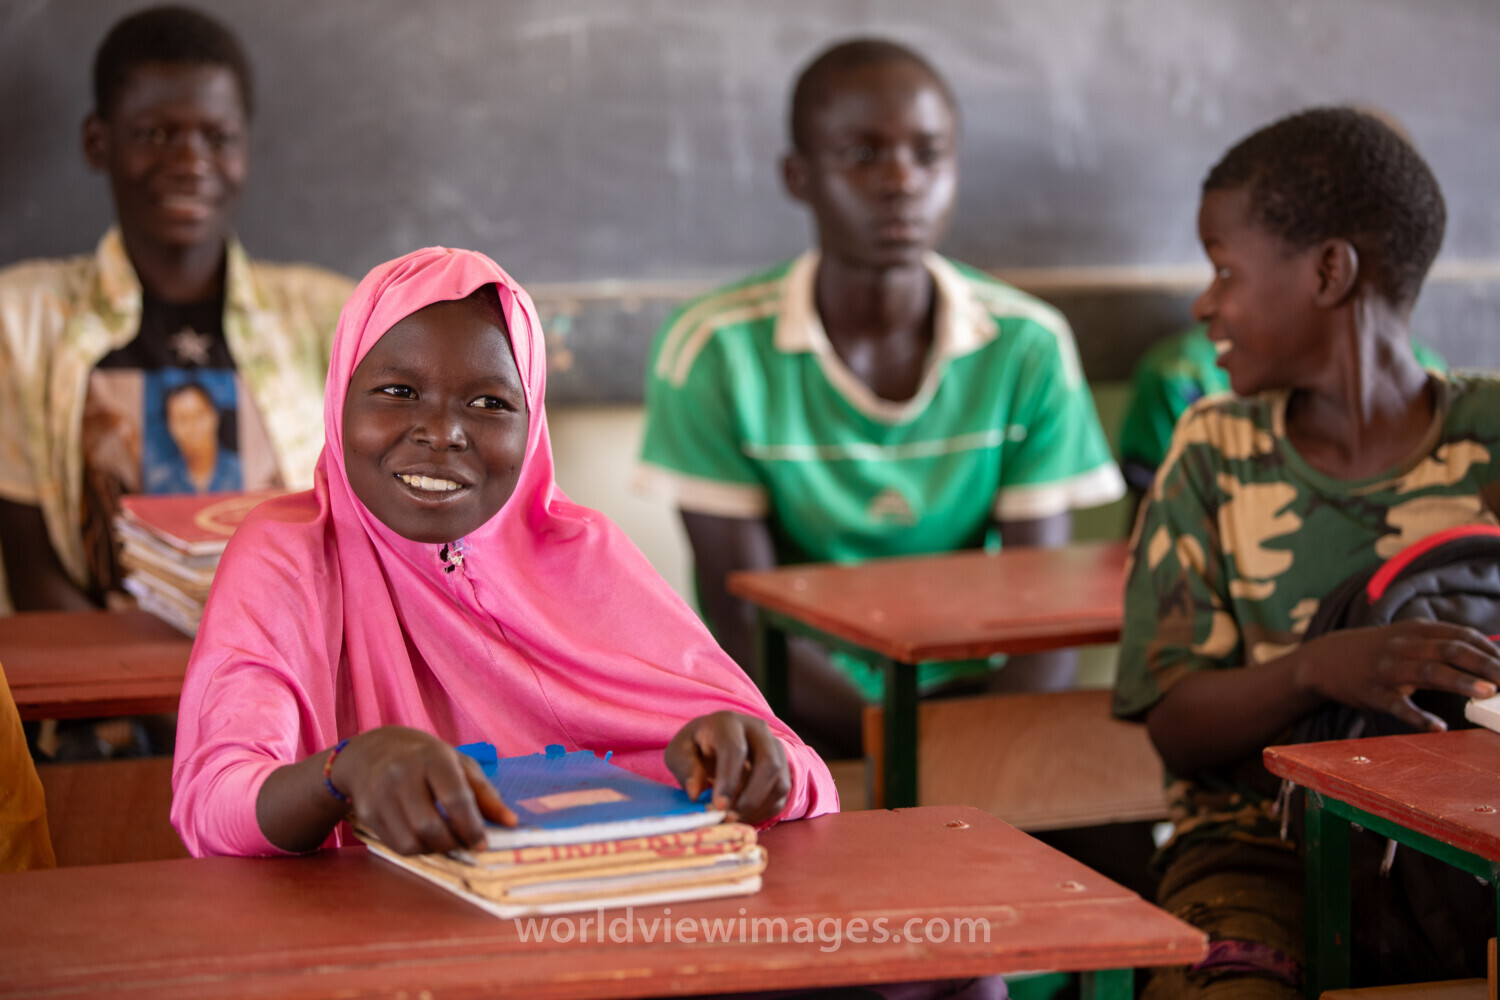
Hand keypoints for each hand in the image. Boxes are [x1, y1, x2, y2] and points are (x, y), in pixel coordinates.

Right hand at [333, 726, 516, 854]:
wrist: (372, 750)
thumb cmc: (424, 758)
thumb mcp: (459, 764)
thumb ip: (485, 794)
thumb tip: (511, 822)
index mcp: (432, 758)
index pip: (455, 799)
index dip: (472, 827)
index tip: (483, 844)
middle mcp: (401, 774)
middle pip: (431, 826)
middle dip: (452, 843)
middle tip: (464, 844)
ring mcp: (380, 794)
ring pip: (411, 842)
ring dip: (434, 850)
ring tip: (446, 840)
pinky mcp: (367, 812)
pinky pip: (396, 845)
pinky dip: (417, 849)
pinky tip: (425, 838)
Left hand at [665, 711, 789, 824]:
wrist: (717, 739)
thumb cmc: (696, 746)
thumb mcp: (680, 752)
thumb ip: (685, 768)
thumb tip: (696, 794)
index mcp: (728, 722)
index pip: (735, 749)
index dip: (728, 780)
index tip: (718, 807)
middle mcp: (758, 731)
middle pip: (768, 763)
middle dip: (750, 797)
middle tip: (728, 817)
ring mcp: (775, 749)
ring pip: (780, 782)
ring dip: (758, 807)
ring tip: (732, 818)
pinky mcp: (783, 768)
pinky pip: (782, 796)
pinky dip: (764, 812)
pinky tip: (742, 816)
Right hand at [1298, 620, 1499, 730]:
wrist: (1324, 660)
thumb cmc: (1376, 651)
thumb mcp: (1406, 637)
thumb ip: (1441, 641)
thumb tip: (1489, 651)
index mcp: (1415, 631)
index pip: (1459, 635)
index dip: (1488, 649)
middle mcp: (1403, 647)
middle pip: (1449, 650)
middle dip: (1483, 663)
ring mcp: (1387, 670)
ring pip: (1428, 672)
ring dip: (1460, 681)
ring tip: (1487, 692)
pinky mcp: (1373, 694)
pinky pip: (1398, 706)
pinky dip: (1419, 717)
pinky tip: (1439, 727)